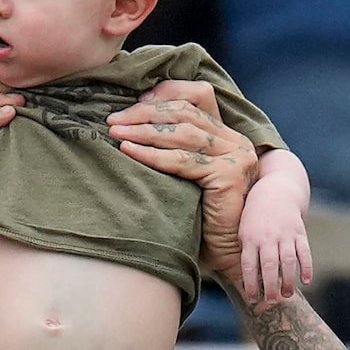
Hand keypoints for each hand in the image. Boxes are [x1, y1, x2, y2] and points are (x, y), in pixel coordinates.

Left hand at [109, 79, 260, 289]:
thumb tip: (129, 126)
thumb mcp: (187, 176)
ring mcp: (236, 156)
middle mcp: (236, 142)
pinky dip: (152, 154)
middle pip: (186, 111)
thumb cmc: (202, 221)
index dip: (165, 94)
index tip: (132, 105)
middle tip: (113, 120)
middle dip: (145, 113)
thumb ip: (175, 150)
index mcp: (228, 136)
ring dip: (144, 131)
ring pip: (183, 132)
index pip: (198, 96)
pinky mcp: (228, 175)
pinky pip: (182, 160)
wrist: (228, 255)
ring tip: (116, 132)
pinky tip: (129, 151)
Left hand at [234, 184, 312, 307]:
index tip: (252, 299)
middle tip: (272, 302)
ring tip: (287, 295)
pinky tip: (306, 281)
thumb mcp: (244, 227)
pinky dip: (306, 268)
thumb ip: (246, 249)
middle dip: (270, 287)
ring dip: (288, 281)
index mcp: (250, 238)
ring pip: (288, 261)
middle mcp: (268, 237)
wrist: (278, 189)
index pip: (249, 266)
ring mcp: (285, 235)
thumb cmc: (256, 213)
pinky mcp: (299, 232)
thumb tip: (245, 278)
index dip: (250, 284)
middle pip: (269, 266)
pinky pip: (304, 253)